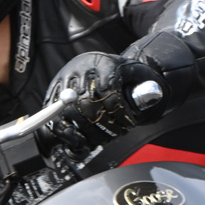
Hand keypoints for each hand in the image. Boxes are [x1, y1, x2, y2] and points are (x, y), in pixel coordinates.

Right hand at [47, 52, 166, 141]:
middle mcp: (79, 69)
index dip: (118, 112)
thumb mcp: (139, 75)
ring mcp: (64, 82)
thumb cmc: (125, 76)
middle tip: (116, 135)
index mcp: (102, 62)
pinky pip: (54, 118)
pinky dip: (67, 134)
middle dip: (104, 125)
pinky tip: (81, 143)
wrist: (109, 69)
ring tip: (102, 139)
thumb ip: (145, 87)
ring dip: (88, 132)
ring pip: (70, 112)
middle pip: (87, 102)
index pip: (107, 89)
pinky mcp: (53, 96)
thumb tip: (152, 95)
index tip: (128, 125)